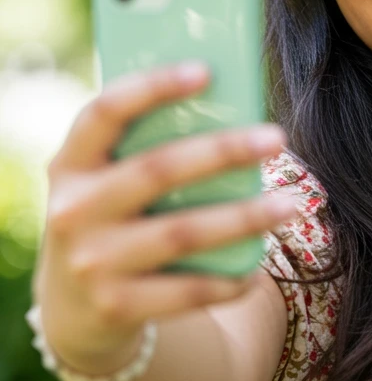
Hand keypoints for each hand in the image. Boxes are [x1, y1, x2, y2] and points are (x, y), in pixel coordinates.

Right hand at [32, 62, 296, 371]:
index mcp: (72, 163)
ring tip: (289, 204)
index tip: (205, 70)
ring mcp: (93, 262)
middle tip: (276, 136)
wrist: (73, 309)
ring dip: (243, 218)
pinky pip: (186, 290)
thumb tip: (234, 107)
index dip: (151, 87)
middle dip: (222, 151)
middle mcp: (74, 210)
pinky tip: (259, 266)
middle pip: (157, 170)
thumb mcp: (107, 180)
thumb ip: (146, 147)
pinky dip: (228, 279)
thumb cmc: (113, 218)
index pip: (104, 112)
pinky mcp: (117, 307)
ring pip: (182, 233)